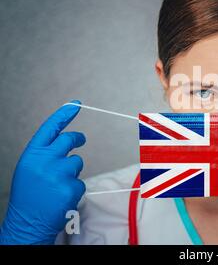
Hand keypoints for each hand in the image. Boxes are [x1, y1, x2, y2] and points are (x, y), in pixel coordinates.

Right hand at [0, 101, 85, 244]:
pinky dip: (74, 189)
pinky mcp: (71, 187)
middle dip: (77, 139)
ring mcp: (58, 173)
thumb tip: (67, 141)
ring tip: (56, 187)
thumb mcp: (30, 169)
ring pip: (77, 162)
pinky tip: (61, 198)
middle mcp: (44, 160)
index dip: (64, 114)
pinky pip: (80, 182)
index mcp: (32, 155)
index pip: (50, 128)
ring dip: (72, 172)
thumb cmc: (29, 196)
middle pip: (69, 140)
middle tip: (80, 140)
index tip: (76, 104)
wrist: (26, 223)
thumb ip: (45, 154)